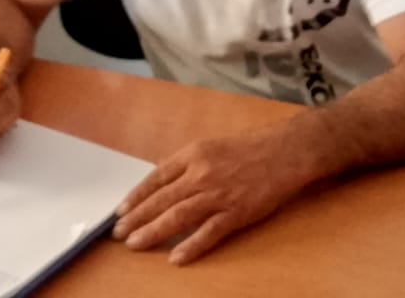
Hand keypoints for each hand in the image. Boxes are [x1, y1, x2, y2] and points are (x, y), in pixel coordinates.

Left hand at [113, 127, 315, 264]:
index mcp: (193, 155)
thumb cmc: (249, 148)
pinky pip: (209, 232)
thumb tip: (161, 180)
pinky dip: (191, 246)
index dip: (137, 197)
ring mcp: (219, 194)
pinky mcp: (236, 212)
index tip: (121, 211)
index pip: (156, 178)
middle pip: (162, 200)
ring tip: (136, 244)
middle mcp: (201, 174)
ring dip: (154, 231)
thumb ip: (186, 164)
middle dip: (137, 218)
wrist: (285, 152)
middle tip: (119, 233)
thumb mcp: (211, 146)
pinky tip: (176, 257)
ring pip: (178, 216)